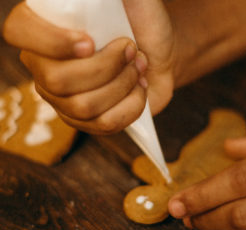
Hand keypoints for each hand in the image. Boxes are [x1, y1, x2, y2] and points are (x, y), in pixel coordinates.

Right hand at [3, 1, 175, 134]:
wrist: (161, 57)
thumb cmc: (143, 25)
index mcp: (45, 29)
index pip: (19, 32)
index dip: (52, 42)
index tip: (90, 42)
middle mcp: (46, 68)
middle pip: (58, 81)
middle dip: (107, 66)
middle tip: (132, 51)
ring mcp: (64, 100)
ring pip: (84, 107)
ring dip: (123, 85)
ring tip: (139, 69)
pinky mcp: (87, 122)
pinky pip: (105, 124)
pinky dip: (131, 106)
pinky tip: (139, 89)